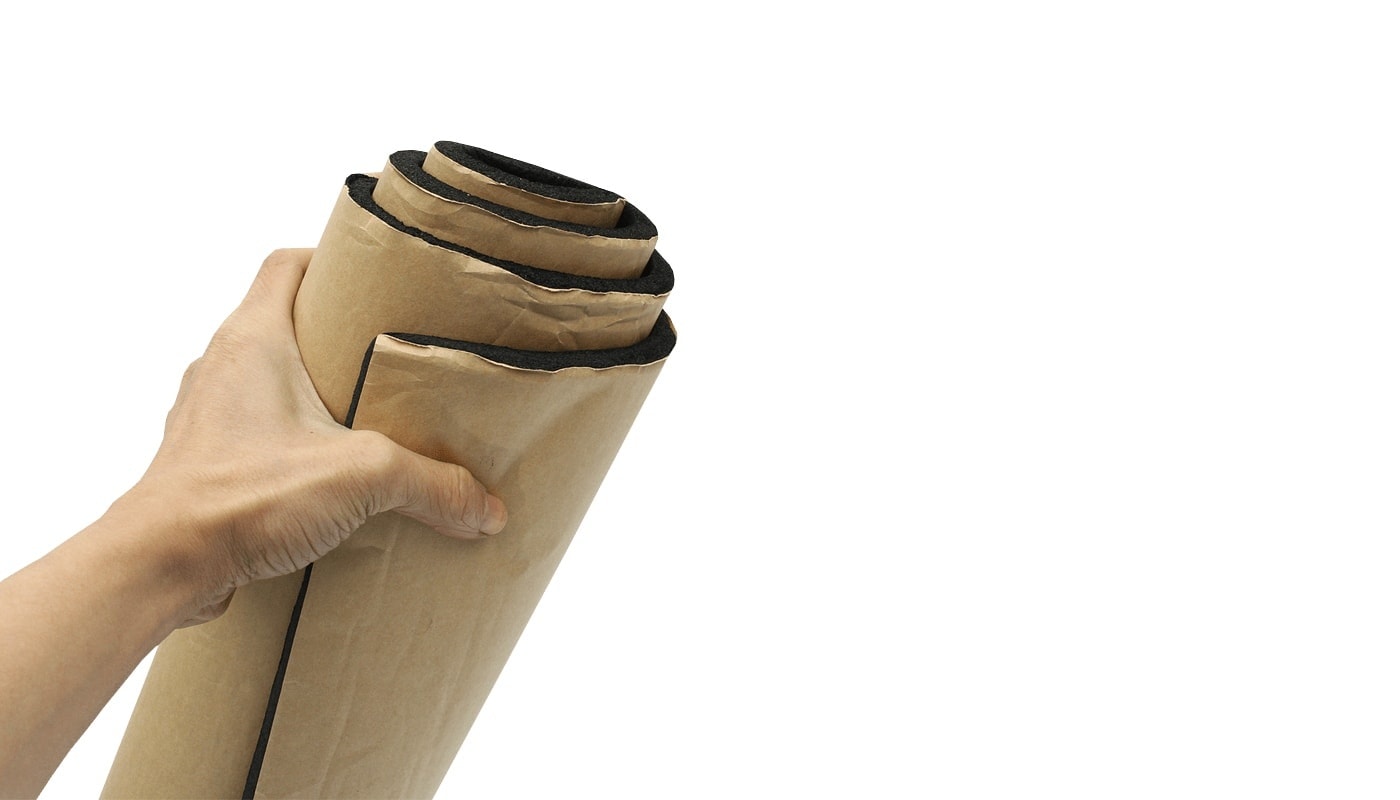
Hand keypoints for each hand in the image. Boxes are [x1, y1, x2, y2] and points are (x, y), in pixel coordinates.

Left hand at [121, 248, 506, 623]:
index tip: (377, 277)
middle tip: (390, 357)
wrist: (161, 563)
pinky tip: (328, 480)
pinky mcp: (205, 464)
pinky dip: (290, 447)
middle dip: (337, 338)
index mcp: (254, 338)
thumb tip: (485, 507)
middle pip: (282, 323)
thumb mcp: (360, 476)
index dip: (331, 260)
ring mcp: (207, 417)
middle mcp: (222, 367)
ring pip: (266, 384)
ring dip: (312, 396)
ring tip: (367, 422)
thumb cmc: (239, 494)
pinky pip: (253, 436)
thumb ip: (431, 484)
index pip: (286, 264)